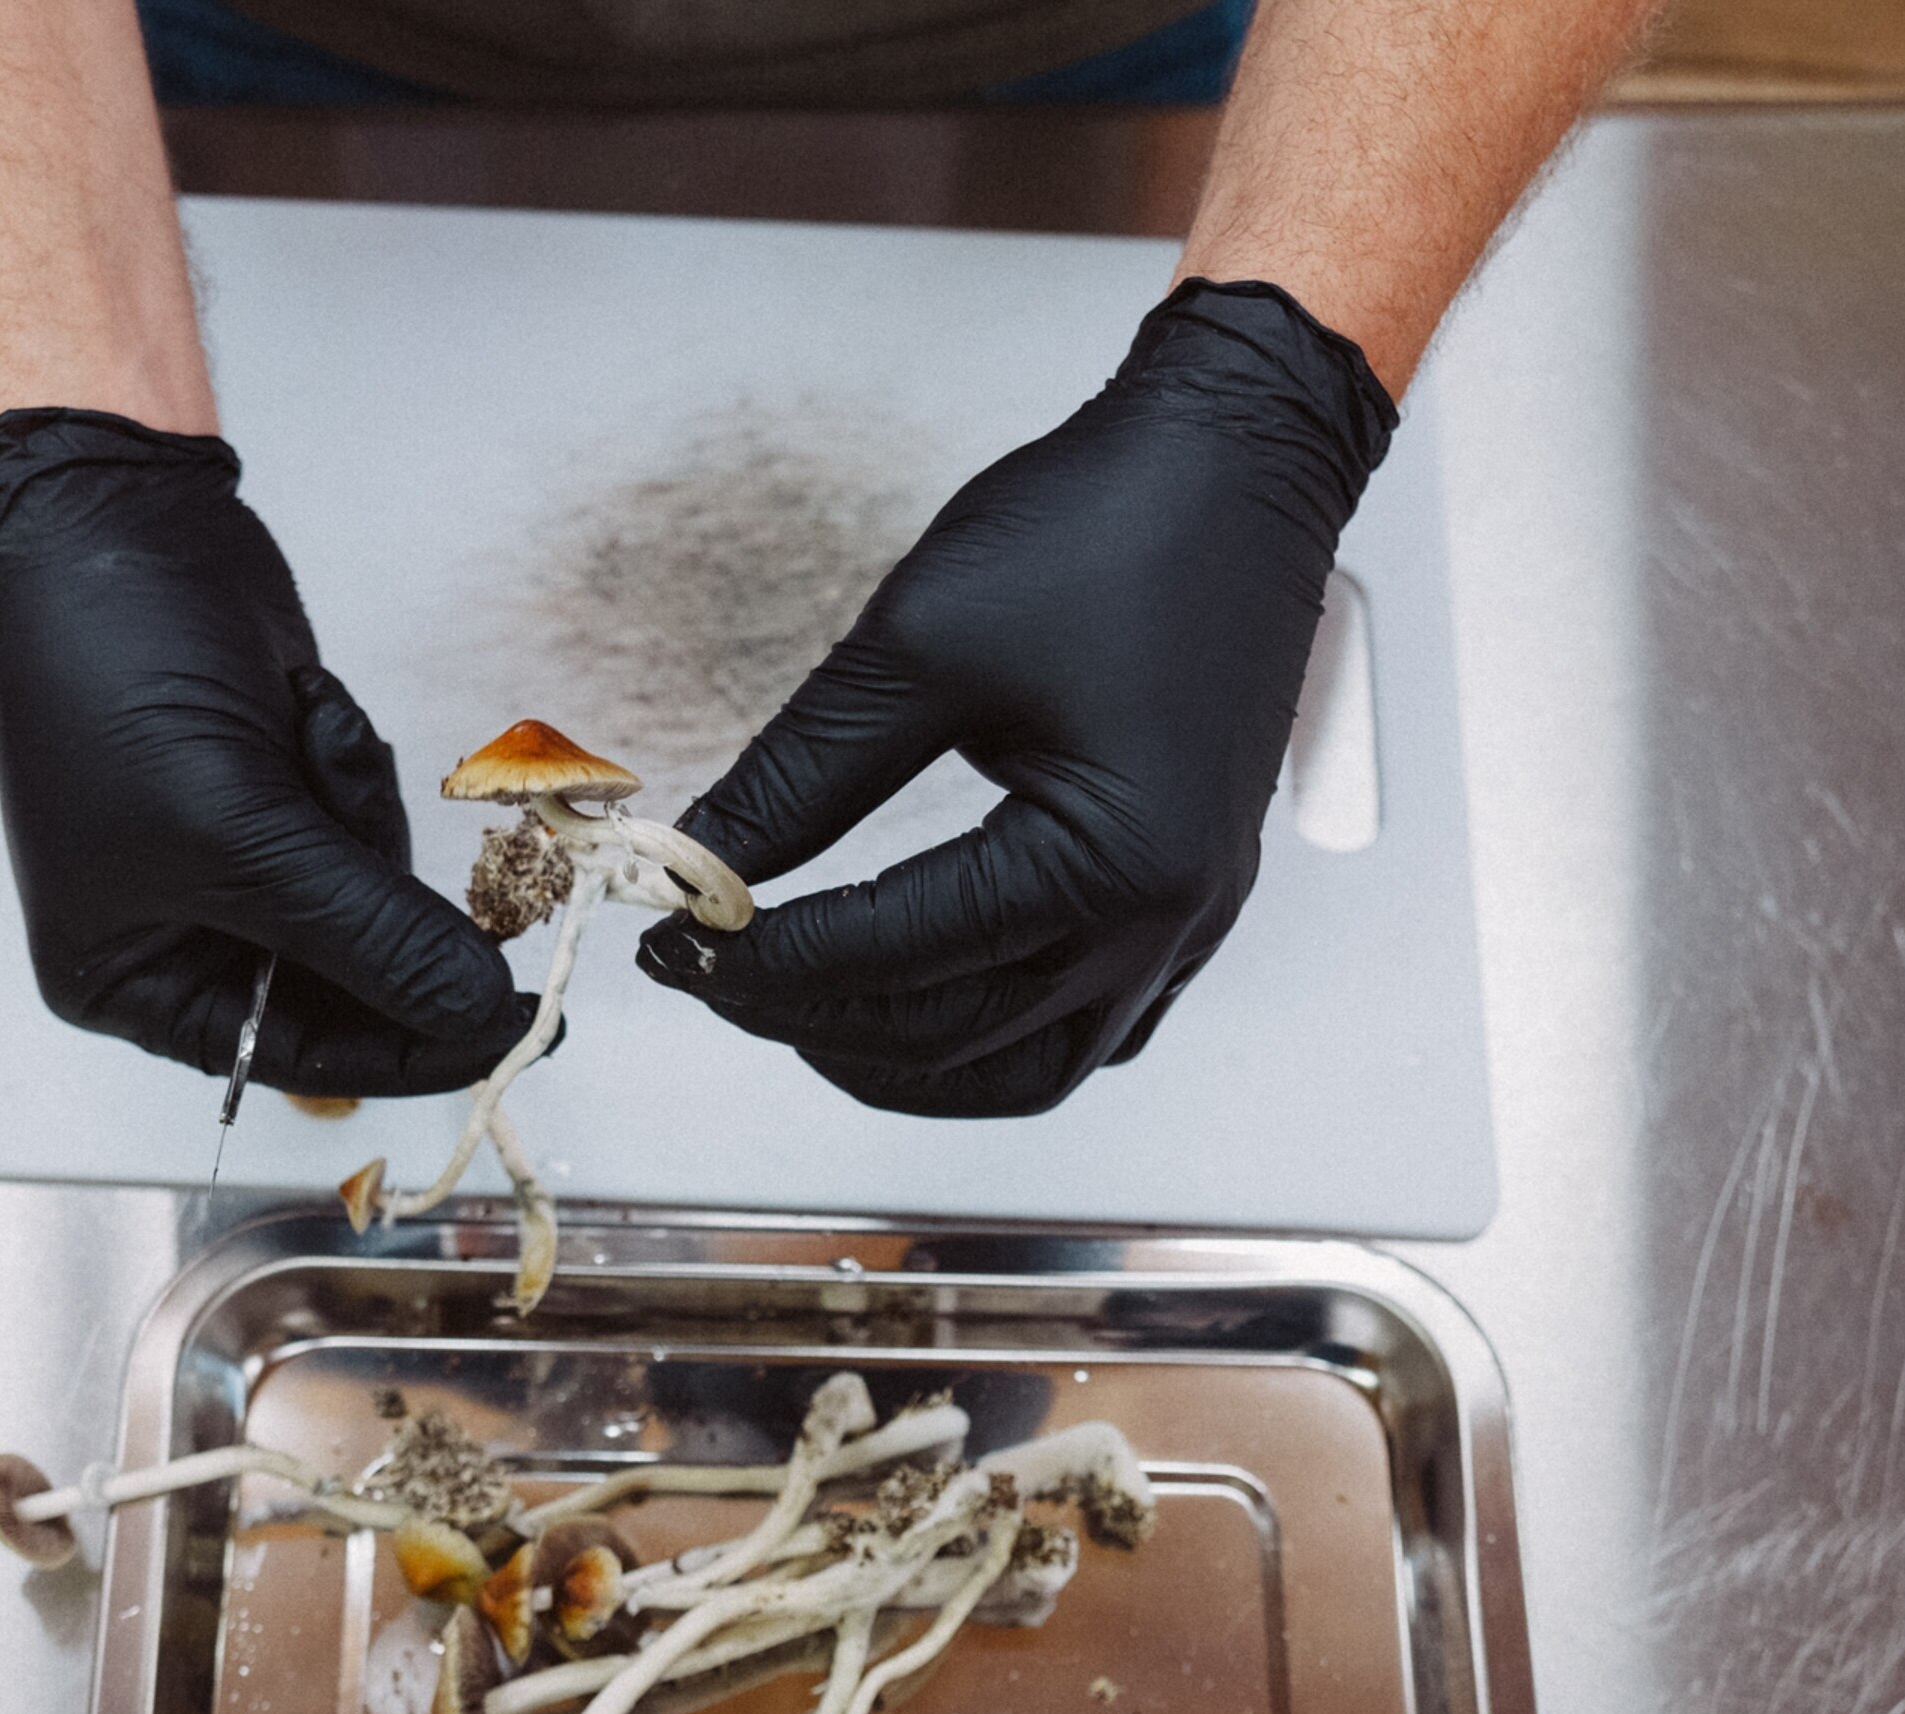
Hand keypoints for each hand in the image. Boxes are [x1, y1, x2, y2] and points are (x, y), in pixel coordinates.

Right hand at [0, 408, 534, 1095]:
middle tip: (460, 887)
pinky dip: (351, 769)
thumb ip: (371, 936)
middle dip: (383, 906)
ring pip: (372, 896)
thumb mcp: (242, 831)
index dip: (411, 1050)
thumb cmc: (115, 676)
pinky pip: (366, 824)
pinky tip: (304, 710)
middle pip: (348, 984)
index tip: (513, 1029)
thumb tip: (476, 1013)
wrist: (116, 520)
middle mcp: (182, 937)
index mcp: (130, 981)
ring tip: (304, 736)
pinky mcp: (284, 796)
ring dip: (360, 815)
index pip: (298, 1058)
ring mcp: (238, 864)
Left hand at [635, 281, 1393, 1117]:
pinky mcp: (1191, 899)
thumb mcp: (918, 644)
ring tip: (791, 1007)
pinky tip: (909, 1000)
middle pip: (948, 1035)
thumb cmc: (1108, 525)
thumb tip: (702, 861)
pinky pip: (1086, 1028)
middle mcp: (1165, 919)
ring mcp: (1190, 921)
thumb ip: (800, 776)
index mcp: (1110, 863)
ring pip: (1022, 1066)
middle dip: (804, 1011)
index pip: (891, 955)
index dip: (760, 957)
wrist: (1238, 457)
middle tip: (703, 966)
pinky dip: (985, 1038)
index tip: (666, 938)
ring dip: (898, 1057)